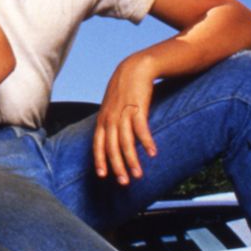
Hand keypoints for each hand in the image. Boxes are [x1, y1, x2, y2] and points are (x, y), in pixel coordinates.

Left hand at [93, 55, 159, 184]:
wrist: (134, 69)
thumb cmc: (123, 91)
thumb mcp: (111, 107)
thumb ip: (110, 123)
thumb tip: (111, 139)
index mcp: (102, 120)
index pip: (97, 144)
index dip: (99, 160)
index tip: (103, 176)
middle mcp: (110, 118)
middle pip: (111, 147)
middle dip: (117, 166)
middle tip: (124, 182)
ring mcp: (123, 113)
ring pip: (125, 141)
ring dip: (132, 159)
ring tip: (138, 174)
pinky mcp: (138, 107)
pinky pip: (141, 128)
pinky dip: (146, 141)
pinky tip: (153, 153)